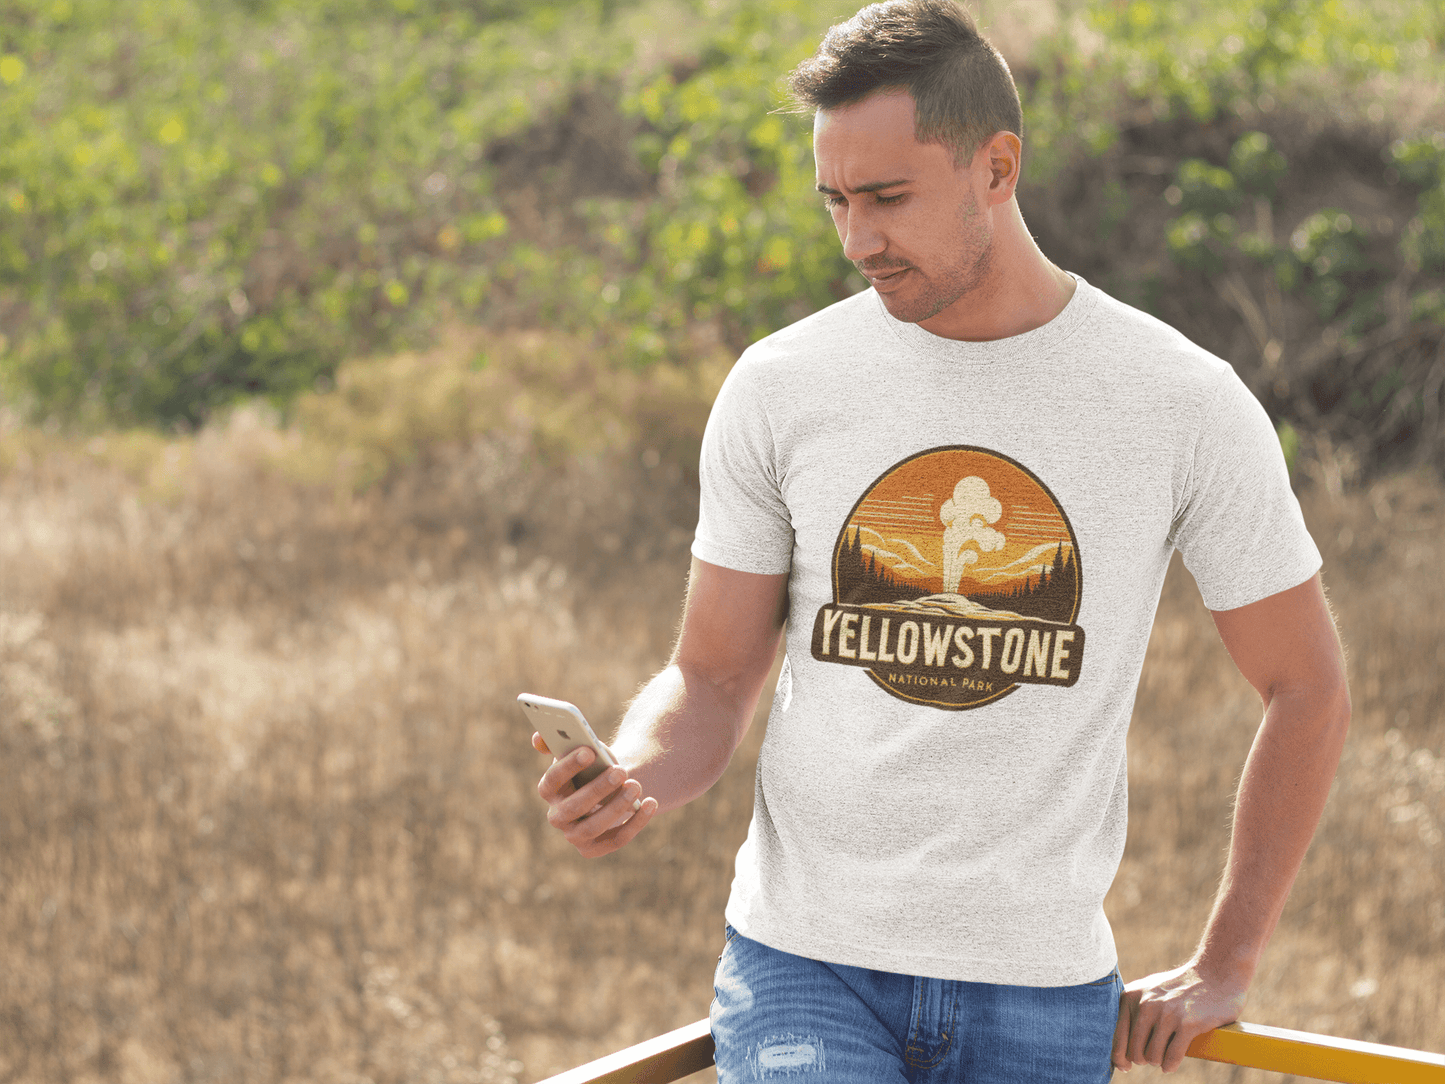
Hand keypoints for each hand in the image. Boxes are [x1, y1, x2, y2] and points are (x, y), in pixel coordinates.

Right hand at [533, 734, 658, 857]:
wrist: (610, 789)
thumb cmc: (593, 766)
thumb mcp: (579, 749)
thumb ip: (559, 741)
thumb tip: (539, 739)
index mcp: (548, 789)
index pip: (552, 779)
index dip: (568, 766)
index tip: (589, 751)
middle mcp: (556, 816)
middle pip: (573, 806)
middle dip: (598, 788)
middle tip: (621, 771)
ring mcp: (574, 836)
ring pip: (594, 826)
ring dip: (617, 806)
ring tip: (636, 785)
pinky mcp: (593, 849)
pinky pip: (616, 840)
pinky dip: (636, 822)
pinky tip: (651, 803)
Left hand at [1112, 961, 1247, 1072]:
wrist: (1214, 974)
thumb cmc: (1178, 988)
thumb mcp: (1148, 991)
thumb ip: (1132, 1011)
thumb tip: (1119, 1049)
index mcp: (1130, 996)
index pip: (1117, 1036)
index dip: (1119, 1057)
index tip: (1125, 1066)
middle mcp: (1145, 1004)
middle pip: (1135, 1052)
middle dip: (1143, 1059)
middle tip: (1152, 1056)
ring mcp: (1166, 1014)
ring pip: (1152, 1057)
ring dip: (1158, 1062)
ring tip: (1164, 1055)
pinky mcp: (1187, 1024)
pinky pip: (1171, 1057)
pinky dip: (1170, 1065)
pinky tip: (1171, 1064)